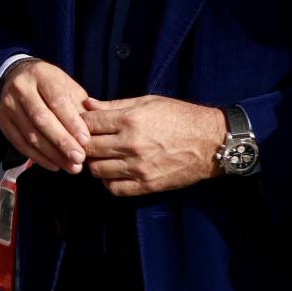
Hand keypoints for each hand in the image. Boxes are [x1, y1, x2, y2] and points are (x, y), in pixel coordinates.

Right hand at [0, 59, 89, 173]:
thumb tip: (93, 134)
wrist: (17, 78)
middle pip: (41, 119)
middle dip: (62, 142)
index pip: (57, 100)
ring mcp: (9, 105)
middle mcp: (21, 88)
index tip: (85, 141)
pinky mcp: (3, 122)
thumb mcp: (68, 87)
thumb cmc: (50, 86)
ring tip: (71, 167)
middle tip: (79, 159)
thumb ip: (79, 108)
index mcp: (41, 75)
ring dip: (52, 154)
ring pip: (30, 134)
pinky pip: (20, 144)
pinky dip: (38, 157)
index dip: (71, 122)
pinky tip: (55, 165)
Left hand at [81, 96, 225, 196]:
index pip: (88, 123)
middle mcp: (131, 144)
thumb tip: (87, 104)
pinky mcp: (147, 185)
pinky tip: (113, 171)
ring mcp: (139, 167)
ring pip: (97, 170)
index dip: (80, 122)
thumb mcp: (148, 102)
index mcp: (130, 120)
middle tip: (86, 141)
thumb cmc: (180, 117)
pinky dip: (108, 181)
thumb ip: (115, 105)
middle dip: (83, 144)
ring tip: (100, 156)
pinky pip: (114, 188)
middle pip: (88, 148)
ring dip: (94, 163)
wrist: (211, 142)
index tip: (81, 123)